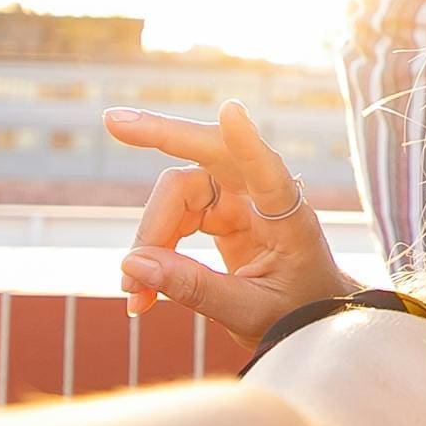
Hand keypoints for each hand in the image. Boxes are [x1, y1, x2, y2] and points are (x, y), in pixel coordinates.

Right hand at [107, 100, 356, 344]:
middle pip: (208, 154)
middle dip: (159, 135)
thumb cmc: (298, 311)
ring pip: (178, 193)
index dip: (247, 142)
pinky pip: (175, 217)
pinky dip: (153, 250)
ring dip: (149, 237)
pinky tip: (142, 291)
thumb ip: (195, 289)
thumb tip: (132, 264)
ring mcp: (240, 198)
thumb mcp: (249, 313)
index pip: (269, 172)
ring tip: (134, 294)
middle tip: (113, 121)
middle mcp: (264, 195)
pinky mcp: (221, 211)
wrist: (311, 316)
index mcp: (289, 218)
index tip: (231, 109)